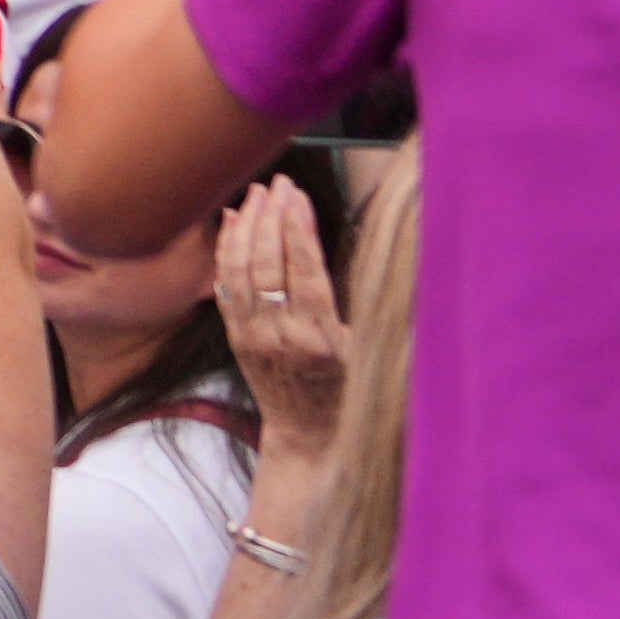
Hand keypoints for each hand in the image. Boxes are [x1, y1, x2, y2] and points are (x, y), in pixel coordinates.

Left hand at [211, 176, 349, 447]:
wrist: (309, 437)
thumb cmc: (352, 395)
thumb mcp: (371, 357)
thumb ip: (375, 313)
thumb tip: (394, 264)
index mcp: (319, 340)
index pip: (303, 271)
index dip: (298, 228)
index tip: (297, 194)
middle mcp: (279, 335)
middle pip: (267, 262)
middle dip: (270, 216)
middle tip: (278, 182)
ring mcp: (251, 336)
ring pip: (240, 269)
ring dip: (246, 225)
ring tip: (257, 193)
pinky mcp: (236, 337)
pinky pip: (225, 284)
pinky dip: (226, 248)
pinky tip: (232, 220)